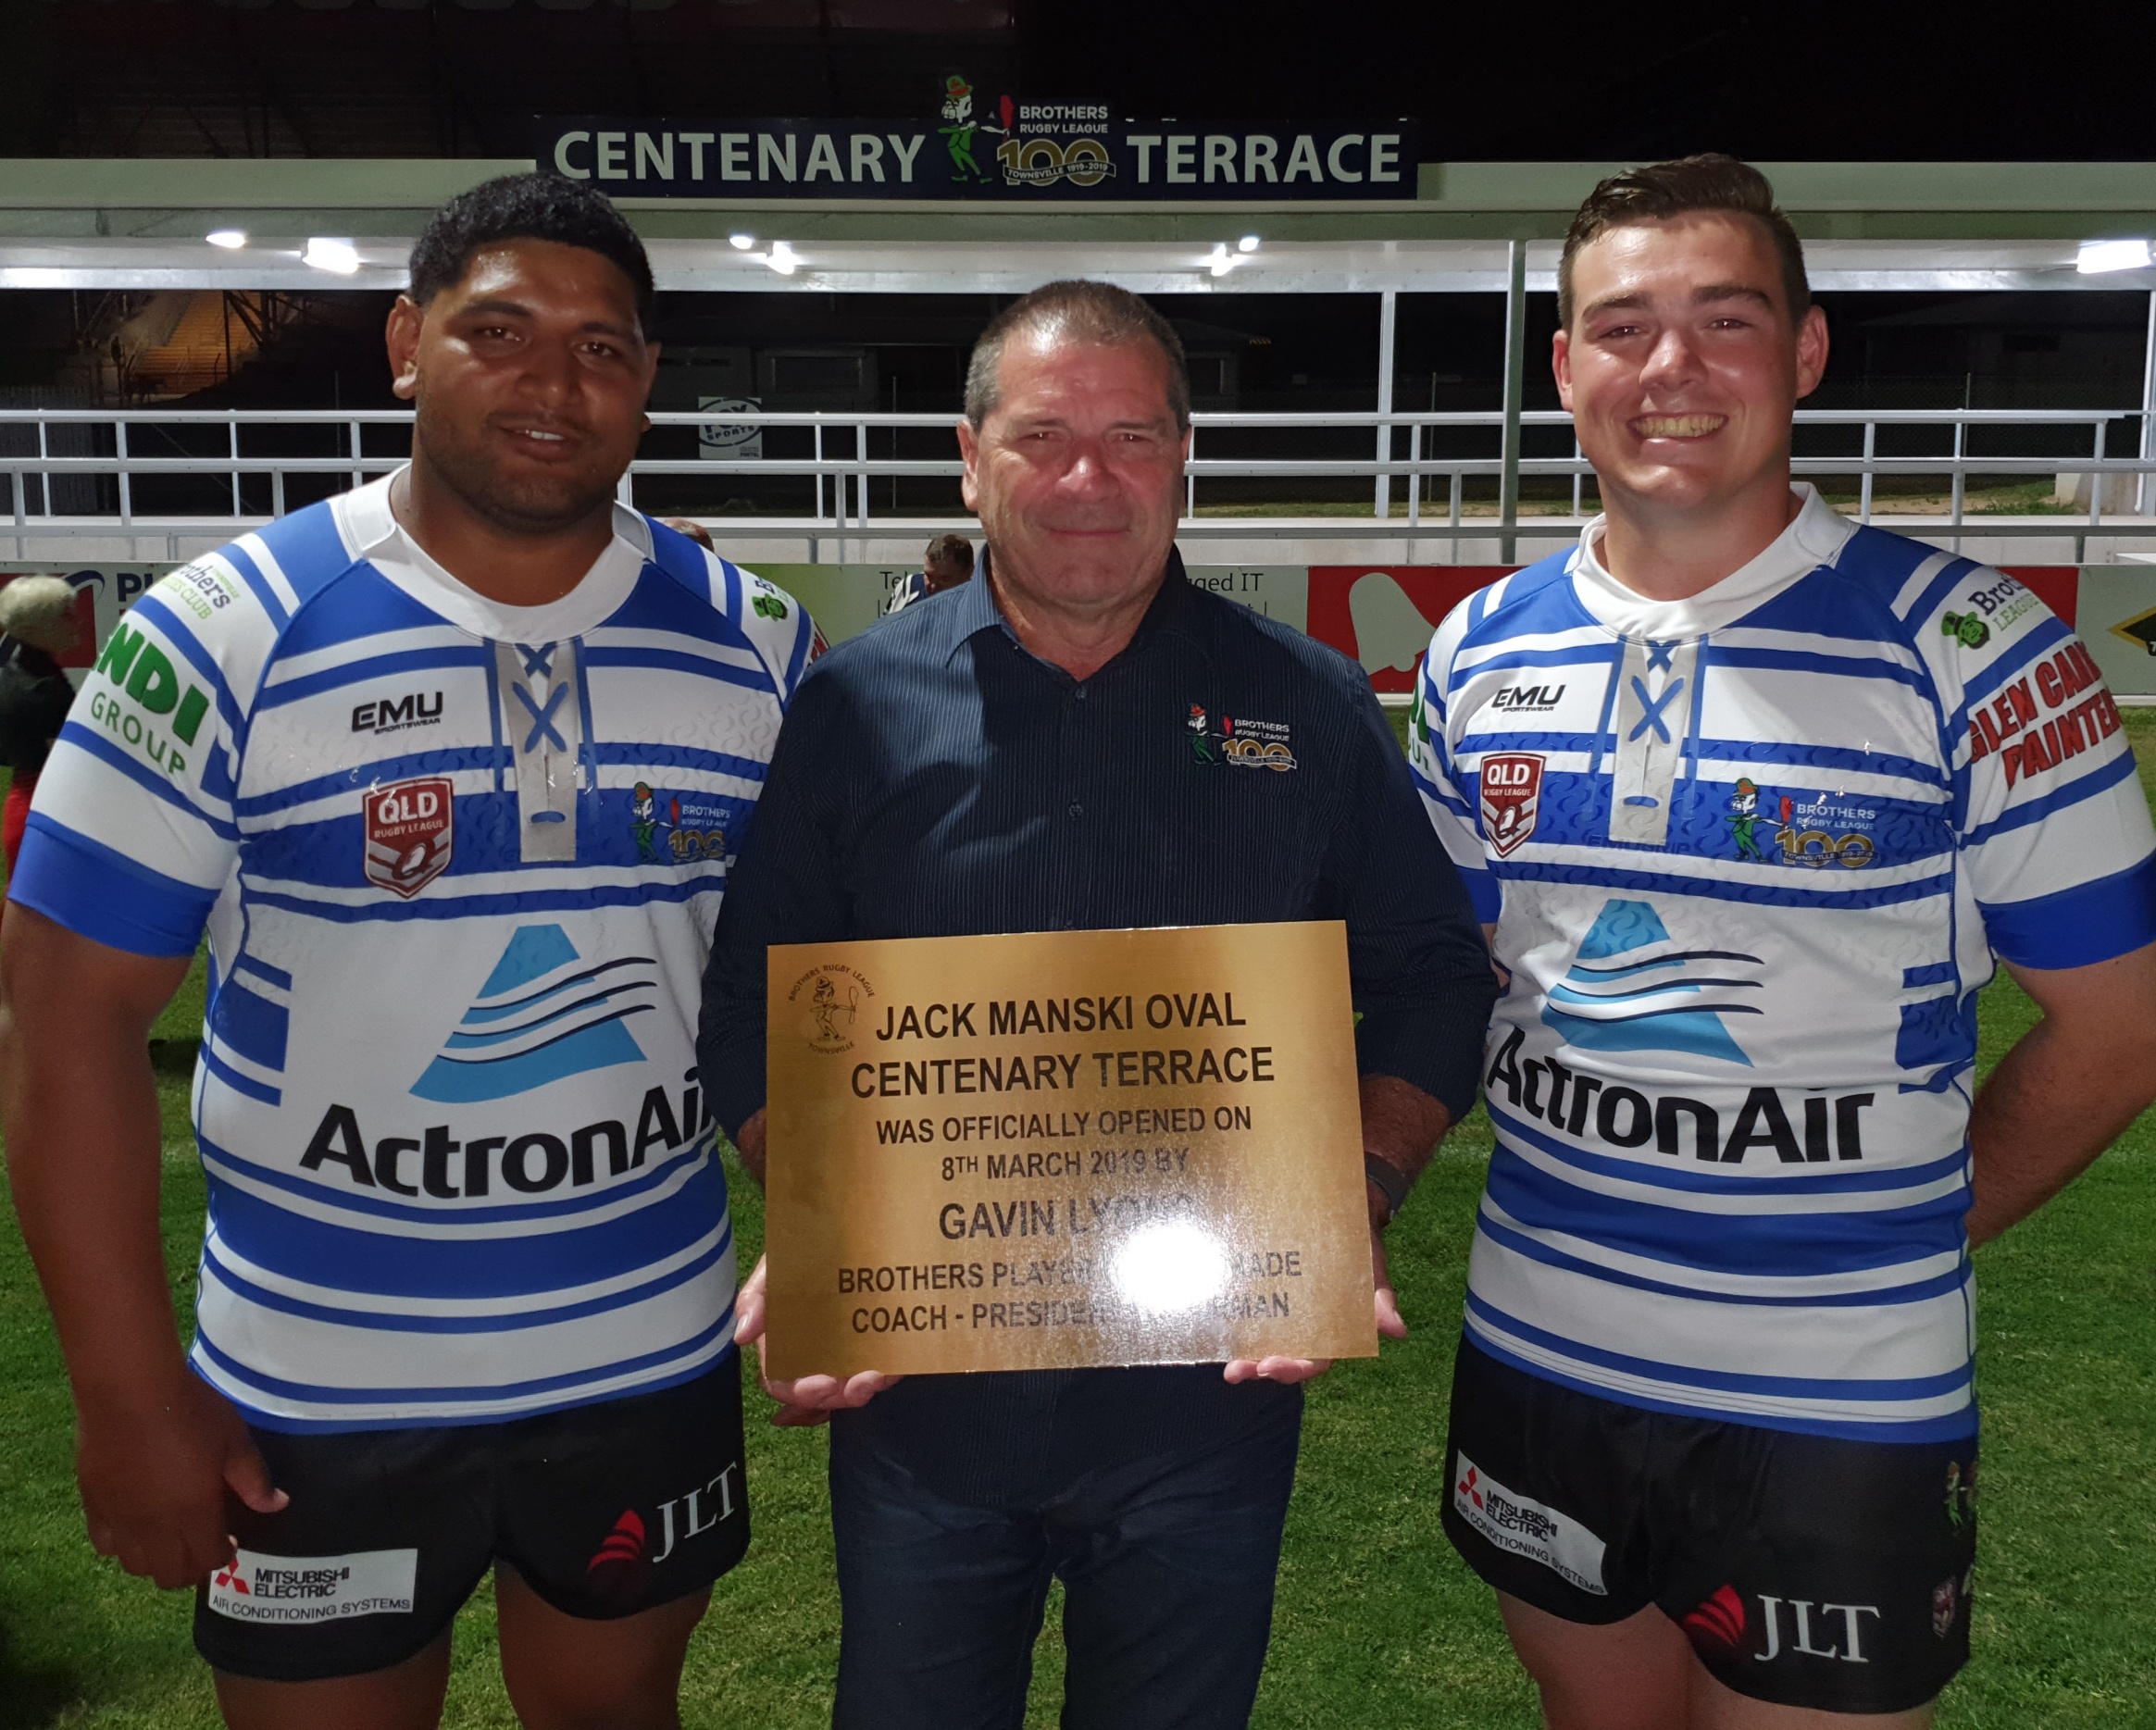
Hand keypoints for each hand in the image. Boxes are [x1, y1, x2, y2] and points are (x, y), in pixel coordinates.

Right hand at [77, 1372, 285, 1589]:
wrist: (130, 1391)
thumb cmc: (190, 1412)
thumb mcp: (234, 1440)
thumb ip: (254, 1479)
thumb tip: (277, 1504)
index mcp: (194, 1513)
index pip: (207, 1560)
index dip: (221, 1555)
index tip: (229, 1540)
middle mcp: (155, 1527)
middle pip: (170, 1575)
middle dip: (191, 1567)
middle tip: (201, 1544)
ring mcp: (120, 1520)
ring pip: (135, 1567)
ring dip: (156, 1560)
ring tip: (170, 1537)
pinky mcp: (94, 1506)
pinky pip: (104, 1545)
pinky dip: (121, 1545)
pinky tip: (135, 1524)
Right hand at [733, 1254, 903, 1427]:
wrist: (838, 1225)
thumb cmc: (800, 1251)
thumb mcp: (773, 1268)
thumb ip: (755, 1298)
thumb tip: (742, 1336)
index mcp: (784, 1346)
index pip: (784, 1384)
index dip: (801, 1394)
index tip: (824, 1384)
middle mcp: (812, 1357)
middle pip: (821, 1396)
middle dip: (840, 1397)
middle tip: (863, 1384)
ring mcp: (843, 1353)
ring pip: (850, 1390)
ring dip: (865, 1390)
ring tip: (881, 1376)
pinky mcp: (873, 1346)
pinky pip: (881, 1371)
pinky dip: (888, 1375)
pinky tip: (895, 1366)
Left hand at [1223, 1227, 1404, 1386]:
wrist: (1343, 1209)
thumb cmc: (1360, 1245)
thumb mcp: (1372, 1268)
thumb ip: (1379, 1299)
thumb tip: (1396, 1329)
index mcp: (1333, 1330)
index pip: (1315, 1359)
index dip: (1293, 1368)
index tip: (1271, 1366)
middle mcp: (1306, 1326)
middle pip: (1283, 1357)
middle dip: (1259, 1368)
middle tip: (1235, 1371)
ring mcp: (1283, 1311)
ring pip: (1262, 1342)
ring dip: (1243, 1355)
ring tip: (1225, 1366)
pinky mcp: (1265, 1292)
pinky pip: (1248, 1313)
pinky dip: (1232, 1325)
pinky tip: (1212, 1328)